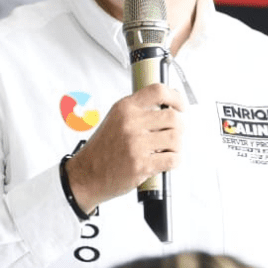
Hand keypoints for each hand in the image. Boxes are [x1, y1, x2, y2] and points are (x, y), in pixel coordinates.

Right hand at [66, 84, 184, 212]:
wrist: (86, 175)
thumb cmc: (101, 150)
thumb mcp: (115, 120)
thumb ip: (138, 111)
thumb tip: (166, 106)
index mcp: (125, 109)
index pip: (158, 91)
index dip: (176, 97)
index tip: (181, 106)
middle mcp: (130, 123)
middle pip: (173, 117)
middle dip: (179, 127)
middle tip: (174, 134)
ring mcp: (136, 144)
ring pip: (176, 139)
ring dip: (176, 146)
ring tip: (167, 150)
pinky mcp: (141, 165)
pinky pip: (173, 159)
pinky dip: (174, 161)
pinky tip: (166, 161)